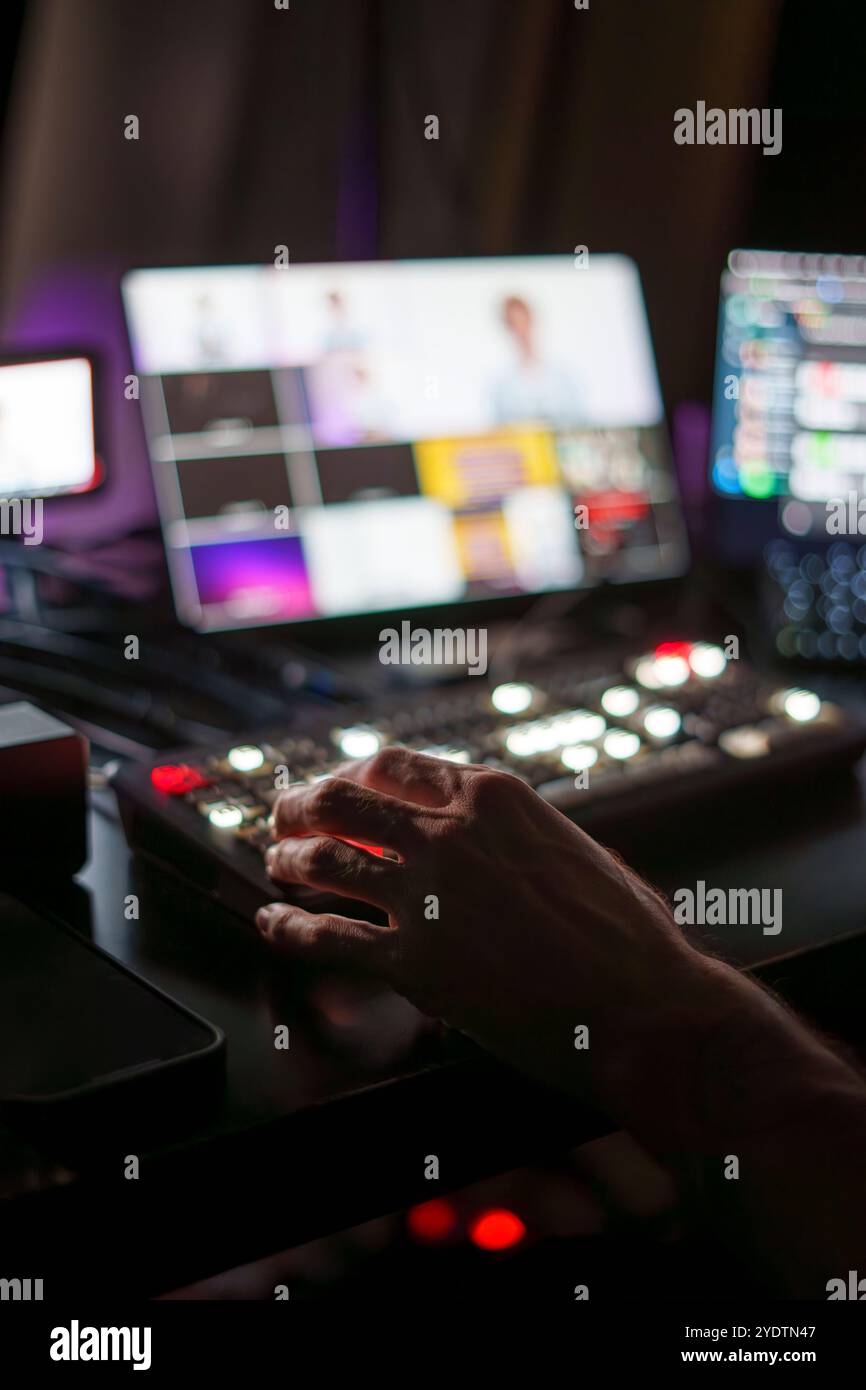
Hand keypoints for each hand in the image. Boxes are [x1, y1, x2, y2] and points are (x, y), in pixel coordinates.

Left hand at [256, 748, 749, 1143]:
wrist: (646, 1006)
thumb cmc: (630, 937)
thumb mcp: (577, 850)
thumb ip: (521, 834)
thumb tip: (497, 839)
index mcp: (494, 796)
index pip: (394, 766)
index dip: (351, 776)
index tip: (335, 789)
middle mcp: (451, 832)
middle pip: (343, 798)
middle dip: (303, 805)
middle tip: (285, 818)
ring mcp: (428, 893)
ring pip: (325, 860)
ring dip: (289, 860)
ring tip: (277, 865)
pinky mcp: (414, 960)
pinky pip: (326, 937)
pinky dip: (287, 929)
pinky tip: (272, 926)